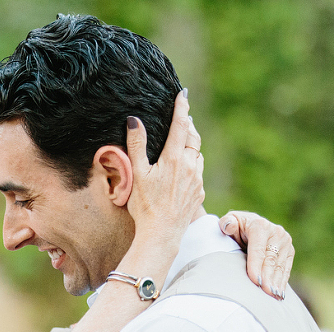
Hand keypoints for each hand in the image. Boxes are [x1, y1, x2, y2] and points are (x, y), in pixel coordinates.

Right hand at [125, 90, 204, 246]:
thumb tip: (134, 120)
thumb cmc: (145, 206)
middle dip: (188, 125)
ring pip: (197, 155)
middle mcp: (190, 166)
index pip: (180, 125)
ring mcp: (197, 180)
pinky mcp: (199, 193)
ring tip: (182, 143)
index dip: (181, 107)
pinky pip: (198, 173)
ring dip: (191, 146)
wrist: (161, 235)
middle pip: (193, 137)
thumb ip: (136, 145)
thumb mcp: (137, 174)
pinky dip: (192, 165)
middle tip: (184, 117)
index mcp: (174, 158)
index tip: (182, 94)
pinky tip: (183, 171)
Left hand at [219, 211, 293, 298]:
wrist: (250, 225)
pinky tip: (279, 294)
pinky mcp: (289, 252)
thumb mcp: (229, 221)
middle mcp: (276, 233)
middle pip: (271, 260)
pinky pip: (286, 269)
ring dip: (277, 282)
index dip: (256, 266)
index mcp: (260, 226)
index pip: (258, 250)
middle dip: (268, 278)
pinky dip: (282, 282)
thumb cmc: (235, 227)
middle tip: (265, 293)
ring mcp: (285, 242)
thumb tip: (228, 226)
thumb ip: (227, 223)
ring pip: (280, 266)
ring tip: (273, 296)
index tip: (255, 281)